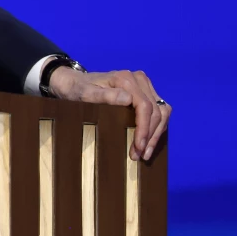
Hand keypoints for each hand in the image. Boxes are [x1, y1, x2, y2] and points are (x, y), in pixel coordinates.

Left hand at [48, 66, 170, 161]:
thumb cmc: (78, 89)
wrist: (74, 83)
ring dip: (156, 134)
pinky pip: (159, 110)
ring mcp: (143, 85)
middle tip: (140, 155)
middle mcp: (138, 79)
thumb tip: (127, 99)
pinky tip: (148, 141)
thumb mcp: (85, 94)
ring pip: (162, 111)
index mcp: (126, 79)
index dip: (144, 129)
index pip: (144, 106)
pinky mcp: (145, 92)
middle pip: (156, 111)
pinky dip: (156, 127)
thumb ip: (104, 96)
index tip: (138, 147)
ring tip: (145, 153)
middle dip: (150, 136)